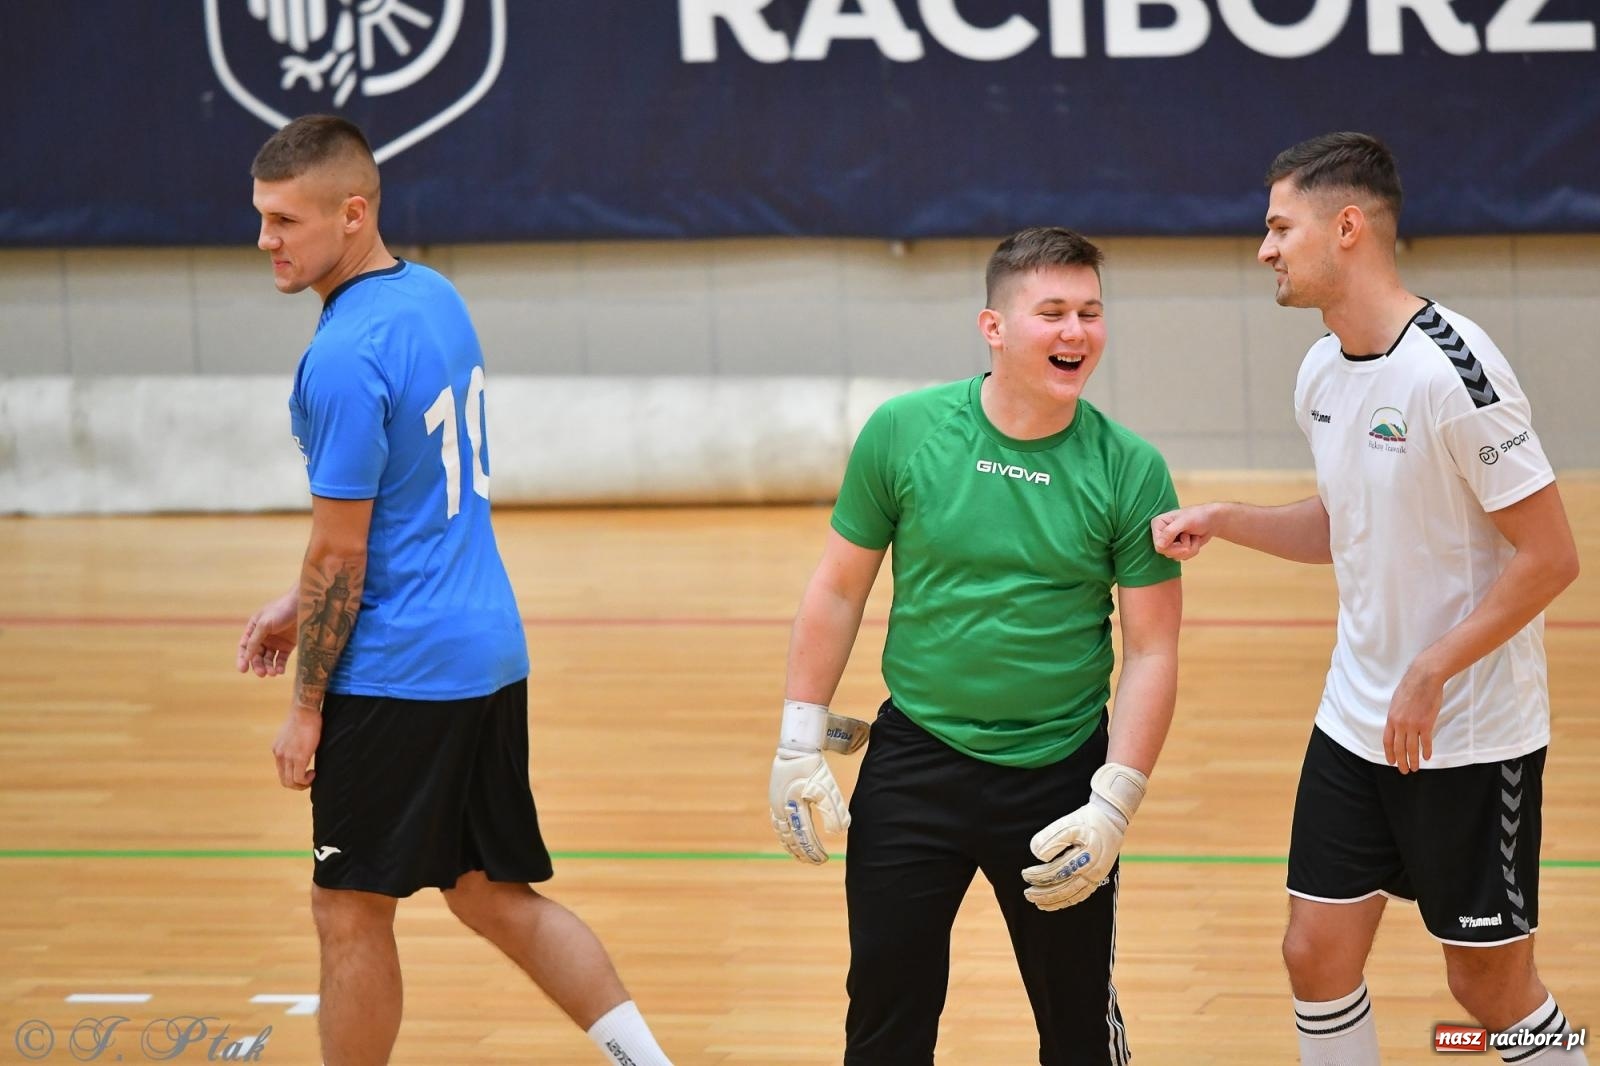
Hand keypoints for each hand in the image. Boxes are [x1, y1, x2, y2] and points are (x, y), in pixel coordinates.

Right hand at [238, 589, 297, 676]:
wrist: (303, 604)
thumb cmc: (281, 610)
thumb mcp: (264, 624)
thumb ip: (255, 640)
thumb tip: (246, 657)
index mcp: (254, 628)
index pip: (244, 646)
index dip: (242, 658)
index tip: (242, 670)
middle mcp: (264, 636)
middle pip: (257, 655)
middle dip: (258, 665)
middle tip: (262, 673)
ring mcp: (276, 641)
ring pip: (269, 659)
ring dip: (269, 667)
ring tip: (272, 673)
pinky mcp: (288, 645)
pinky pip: (282, 659)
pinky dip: (280, 666)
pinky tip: (280, 671)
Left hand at [273, 705, 320, 789]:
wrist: (305, 710)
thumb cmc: (304, 717)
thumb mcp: (293, 733)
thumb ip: (294, 743)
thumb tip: (302, 747)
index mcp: (277, 750)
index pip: (281, 771)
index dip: (293, 776)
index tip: (305, 772)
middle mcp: (279, 755)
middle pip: (284, 780)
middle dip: (297, 785)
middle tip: (309, 779)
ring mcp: (288, 757)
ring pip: (290, 782)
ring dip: (302, 784)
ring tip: (311, 777)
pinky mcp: (299, 757)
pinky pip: (299, 778)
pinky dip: (306, 781)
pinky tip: (313, 773)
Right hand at [769, 700, 850, 863]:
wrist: (797, 747)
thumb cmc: (814, 766)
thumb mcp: (827, 787)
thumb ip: (834, 810)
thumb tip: (838, 832)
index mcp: (795, 807)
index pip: (805, 836)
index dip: (813, 850)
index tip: (823, 860)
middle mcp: (782, 808)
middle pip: (791, 838)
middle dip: (803, 852)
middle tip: (814, 861)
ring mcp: (776, 804)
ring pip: (781, 832)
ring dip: (791, 846)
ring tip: (800, 855)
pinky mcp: (775, 798)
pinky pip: (777, 823)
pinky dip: (783, 835)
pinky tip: (788, 838)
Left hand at [1022, 763, 1147, 910]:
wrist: (1111, 818)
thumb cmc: (1088, 819)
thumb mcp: (1068, 822)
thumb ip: (1052, 838)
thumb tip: (1039, 856)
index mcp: (1086, 856)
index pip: (1057, 872)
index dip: (1039, 875)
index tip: (1025, 874)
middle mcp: (1093, 870)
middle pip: (1064, 887)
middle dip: (1044, 893)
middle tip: (1027, 893)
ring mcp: (1097, 876)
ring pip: (1073, 895)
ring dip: (1054, 901)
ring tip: (1037, 902)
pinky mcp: (1099, 878)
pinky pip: (1082, 895)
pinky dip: (1068, 901)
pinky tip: (1056, 903)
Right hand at [1150, 505, 1214, 560]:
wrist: (1212, 520)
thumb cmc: (1198, 516)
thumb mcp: (1185, 521)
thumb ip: (1170, 532)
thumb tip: (1159, 546)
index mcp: (1158, 524)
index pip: (1158, 545)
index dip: (1172, 546)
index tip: (1184, 537)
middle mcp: (1161, 533)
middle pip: (1166, 553)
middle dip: (1183, 547)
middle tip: (1189, 536)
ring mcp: (1169, 542)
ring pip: (1175, 556)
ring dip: (1190, 548)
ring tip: (1193, 536)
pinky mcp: (1177, 548)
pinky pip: (1182, 557)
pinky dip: (1193, 551)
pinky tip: (1194, 540)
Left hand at [1384, 659, 1444, 773]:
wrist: (1423, 678)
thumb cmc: (1410, 687)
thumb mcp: (1396, 702)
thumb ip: (1396, 715)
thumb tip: (1397, 725)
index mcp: (1391, 719)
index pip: (1387, 741)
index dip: (1389, 753)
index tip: (1391, 762)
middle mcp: (1400, 724)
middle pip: (1398, 748)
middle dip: (1400, 761)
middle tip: (1403, 771)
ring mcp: (1413, 725)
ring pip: (1411, 748)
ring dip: (1412, 760)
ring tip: (1414, 769)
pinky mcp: (1426, 724)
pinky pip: (1426, 742)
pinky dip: (1426, 751)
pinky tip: (1427, 758)